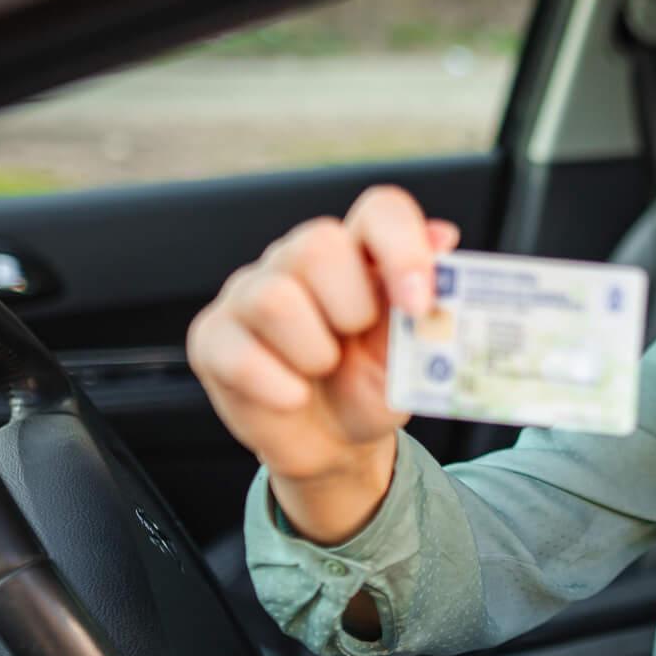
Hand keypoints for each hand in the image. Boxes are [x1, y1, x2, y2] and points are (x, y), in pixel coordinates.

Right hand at [186, 184, 458, 541]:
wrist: (335, 445)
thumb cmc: (371, 385)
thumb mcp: (410, 354)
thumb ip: (423, 300)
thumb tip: (442, 235)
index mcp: (357, 255)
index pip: (379, 211)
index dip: (403, 247)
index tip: (418, 304)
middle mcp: (298, 261)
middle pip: (317, 243)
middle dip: (352, 308)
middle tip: (354, 341)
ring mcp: (248, 294)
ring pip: (274, 298)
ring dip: (314, 352)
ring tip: (322, 370)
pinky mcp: (213, 338)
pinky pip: (238, 352)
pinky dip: (279, 387)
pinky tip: (293, 397)